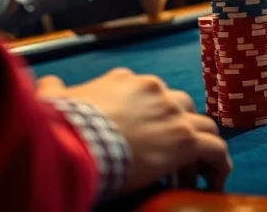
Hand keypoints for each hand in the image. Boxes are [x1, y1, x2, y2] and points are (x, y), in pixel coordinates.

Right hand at [36, 68, 231, 192]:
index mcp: (126, 81)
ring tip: (196, 174)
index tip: (147, 140)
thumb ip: (54, 91)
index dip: (152, 119)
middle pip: (181, 107)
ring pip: (203, 126)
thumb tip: (47, 85)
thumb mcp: (53, 101)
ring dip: (201, 149)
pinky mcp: (185, 139)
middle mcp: (154, 91)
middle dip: (180, 130)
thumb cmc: (62, 125)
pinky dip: (219, 166)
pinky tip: (215, 183)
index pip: (151, 95)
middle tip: (173, 158)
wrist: (76, 141)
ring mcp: (172, 114)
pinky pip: (215, 150)